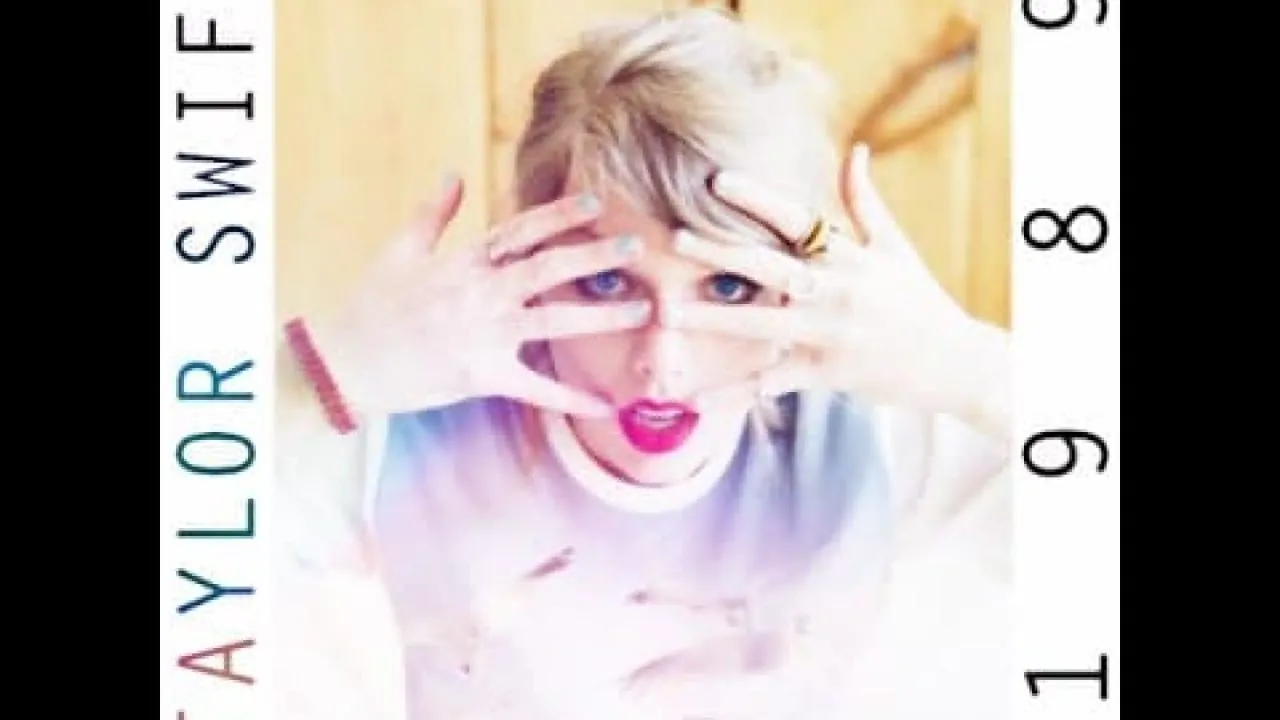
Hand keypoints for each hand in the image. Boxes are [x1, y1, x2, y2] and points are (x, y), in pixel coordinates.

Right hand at [305, 175, 652, 418]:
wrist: (345, 363)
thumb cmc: (371, 304)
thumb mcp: (399, 250)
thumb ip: (434, 212)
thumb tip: (454, 172)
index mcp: (463, 262)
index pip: (519, 231)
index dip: (558, 215)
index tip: (594, 201)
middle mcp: (481, 296)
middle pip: (547, 271)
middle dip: (592, 256)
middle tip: (635, 247)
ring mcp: (485, 337)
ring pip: (554, 323)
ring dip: (600, 317)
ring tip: (641, 310)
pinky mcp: (483, 377)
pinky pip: (536, 390)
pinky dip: (571, 399)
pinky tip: (605, 404)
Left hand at [673, 145, 1008, 434]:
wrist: (955, 363)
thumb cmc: (920, 300)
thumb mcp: (895, 247)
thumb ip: (865, 201)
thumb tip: (855, 150)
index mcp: (851, 255)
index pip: (799, 219)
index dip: (759, 198)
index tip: (718, 179)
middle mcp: (838, 290)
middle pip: (771, 266)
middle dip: (722, 252)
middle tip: (676, 237)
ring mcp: (831, 334)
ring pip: (763, 324)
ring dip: (715, 318)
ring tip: (671, 312)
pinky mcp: (827, 374)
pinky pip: (772, 382)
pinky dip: (735, 391)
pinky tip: (696, 396)